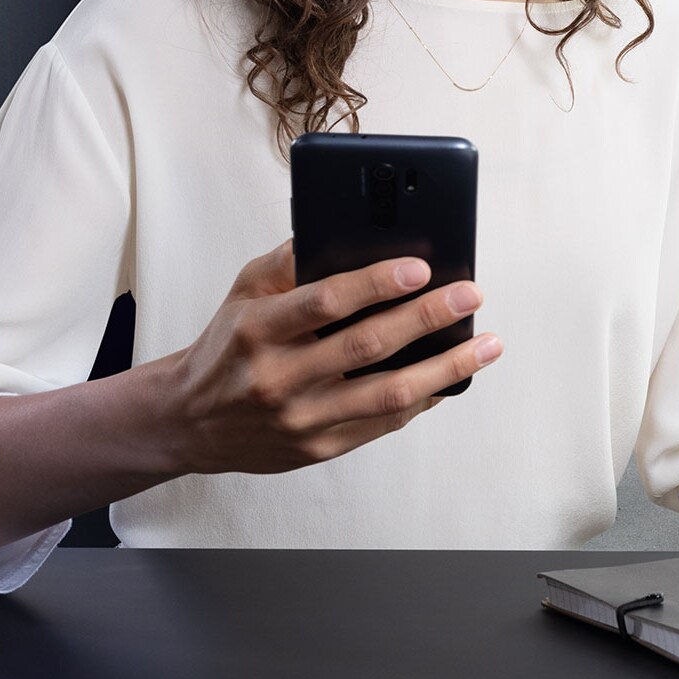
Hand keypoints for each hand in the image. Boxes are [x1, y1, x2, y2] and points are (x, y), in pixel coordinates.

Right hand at [158, 240, 499, 475]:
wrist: (192, 421)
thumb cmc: (229, 346)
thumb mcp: (243, 293)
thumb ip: (289, 261)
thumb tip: (346, 230)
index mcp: (260, 330)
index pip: (326, 302)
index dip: (377, 283)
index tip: (421, 267)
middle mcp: (280, 377)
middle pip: (367, 346)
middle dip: (428, 318)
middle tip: (469, 295)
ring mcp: (302, 419)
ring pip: (388, 394)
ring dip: (445, 368)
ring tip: (486, 345)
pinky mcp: (319, 448)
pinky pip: (383, 424)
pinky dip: (422, 399)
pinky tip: (451, 378)